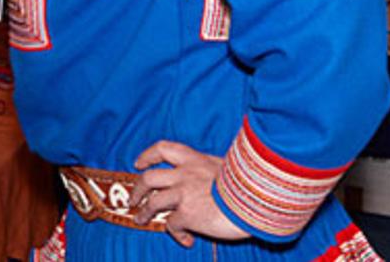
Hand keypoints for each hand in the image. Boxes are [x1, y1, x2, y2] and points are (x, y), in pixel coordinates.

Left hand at [131, 140, 248, 246]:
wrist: (256, 199)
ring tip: (140, 219)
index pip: (163, 149)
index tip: (138, 163)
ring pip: (153, 202)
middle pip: (149, 177)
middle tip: (133, 199)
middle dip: (137, 189)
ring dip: (144, 212)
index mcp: (194, 160)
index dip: (147, 156)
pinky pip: (172, 225)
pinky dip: (176, 233)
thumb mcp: (228, 167)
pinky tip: (186, 240)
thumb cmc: (249, 183)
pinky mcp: (188, 214)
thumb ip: (214, 171)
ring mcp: (183, 194)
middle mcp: (184, 174)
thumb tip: (215, 179)